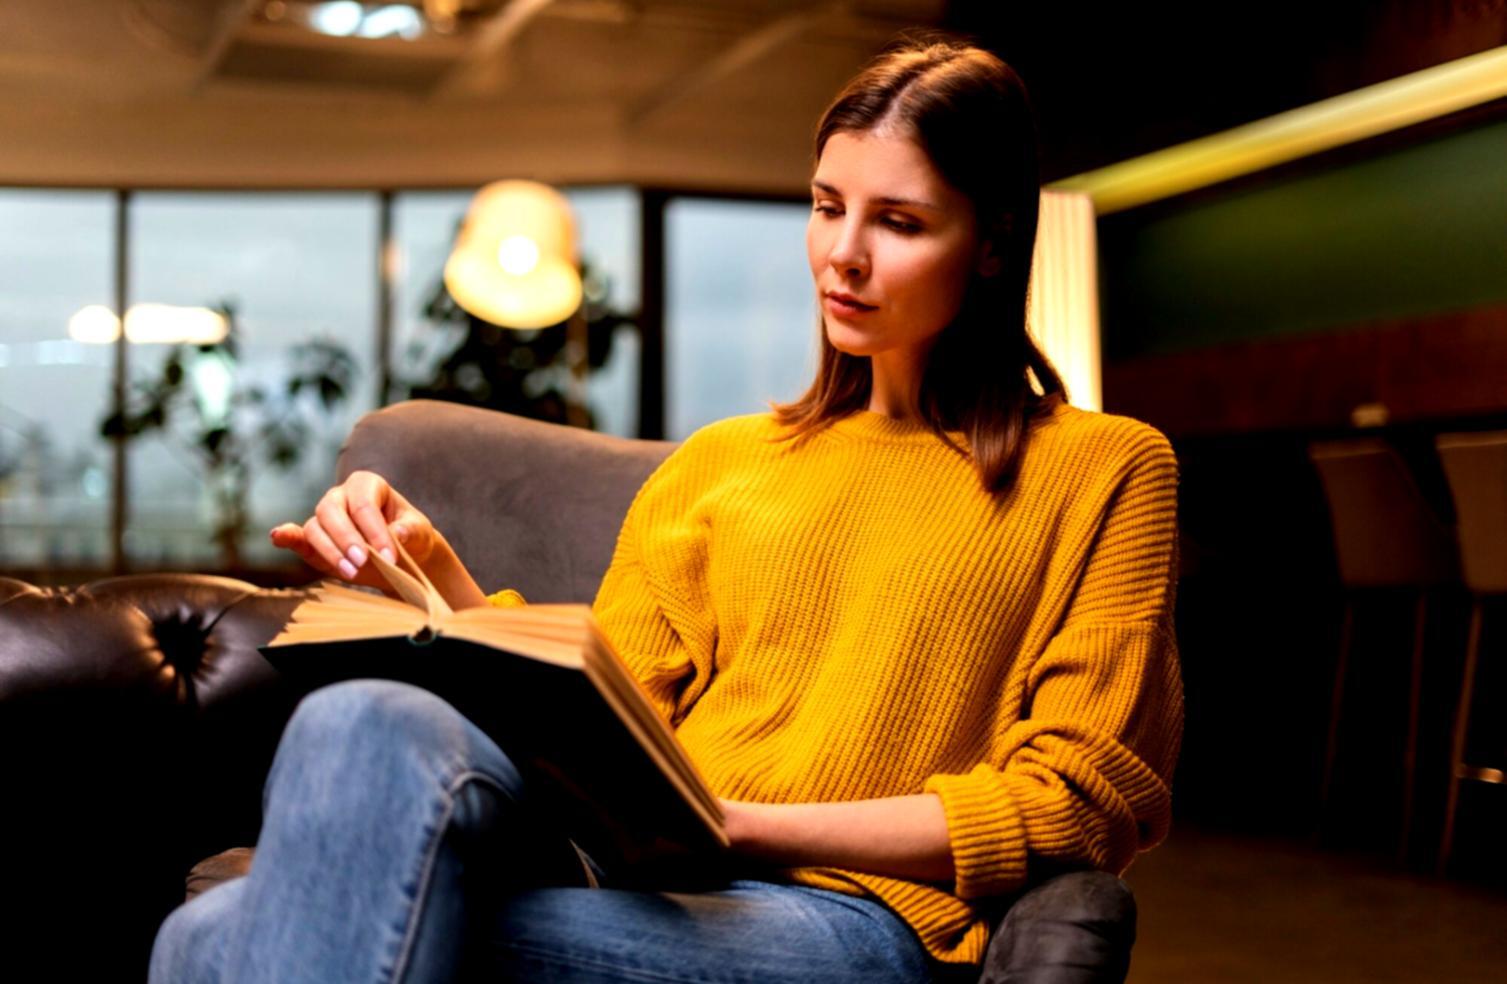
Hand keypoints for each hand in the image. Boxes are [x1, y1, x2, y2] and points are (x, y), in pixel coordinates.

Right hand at [269, 470, 440, 595]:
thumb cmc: (410, 537)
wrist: (401, 557)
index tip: (390, 557)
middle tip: (363, 561)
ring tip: (351, 572)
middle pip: (331, 511)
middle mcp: (340, 496)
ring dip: (330, 551)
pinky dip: (287, 537)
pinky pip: (298, 536)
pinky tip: (278, 536)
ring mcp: (324, 517)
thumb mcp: (420, 532)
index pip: (364, 505)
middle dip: (347, 538)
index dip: (375, 531)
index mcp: (367, 485)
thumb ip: (412, 531)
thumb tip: (399, 533)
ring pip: (315, 527)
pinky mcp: (314, 541)